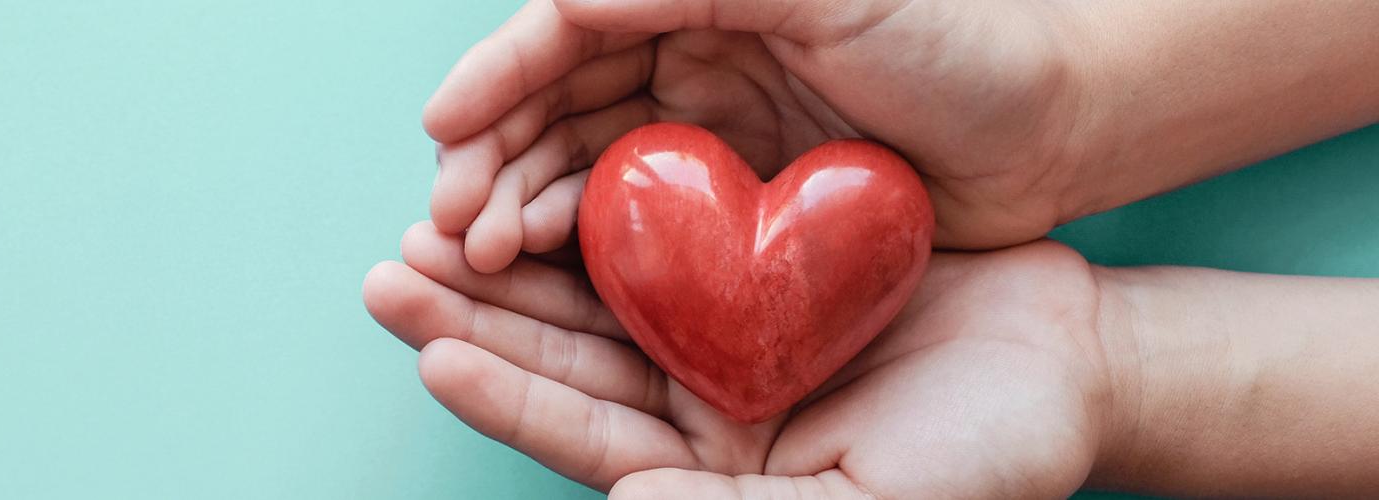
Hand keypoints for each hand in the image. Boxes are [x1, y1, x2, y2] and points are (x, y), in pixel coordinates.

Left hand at [363, 222, 1119, 497]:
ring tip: (432, 219)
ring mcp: (717, 334)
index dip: (505, 395)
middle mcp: (694, 405)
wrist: (1071, 364)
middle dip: (472, 313)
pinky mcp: (747, 268)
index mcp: (707, 470)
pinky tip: (541, 173)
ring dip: (513, 255)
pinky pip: (656, 233)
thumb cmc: (991, 456)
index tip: (432, 349)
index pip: (582, 433)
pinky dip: (597, 205)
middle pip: (561, 357)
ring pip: (591, 291)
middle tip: (391, 268)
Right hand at [423, 0, 1097, 273]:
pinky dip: (576, 250)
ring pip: (577, 171)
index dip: (495, 77)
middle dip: (487, 159)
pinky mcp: (730, 214)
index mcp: (697, 1)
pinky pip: (630, 230)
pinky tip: (541, 272)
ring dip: (515, 208)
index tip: (443, 127)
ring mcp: (704, 139)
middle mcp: (685, 61)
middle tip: (447, 222)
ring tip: (477, 254)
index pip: (564, 31)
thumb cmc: (962, 44)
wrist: (1058, 132)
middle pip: (551, 107)